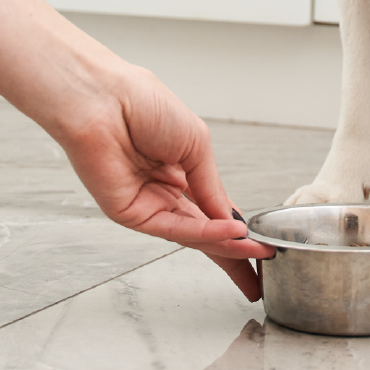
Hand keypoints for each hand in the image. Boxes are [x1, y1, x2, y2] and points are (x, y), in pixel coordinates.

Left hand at [0, 0, 274, 300]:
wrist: (104, 96)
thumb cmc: (142, 104)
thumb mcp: (196, 144)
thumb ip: (212, 186)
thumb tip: (232, 218)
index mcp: (180, 173)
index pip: (213, 212)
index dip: (238, 231)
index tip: (265, 247)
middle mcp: (163, 193)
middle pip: (205, 233)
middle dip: (235, 254)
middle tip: (263, 272)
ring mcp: (147, 205)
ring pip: (193, 235)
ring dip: (227, 245)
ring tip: (258, 252)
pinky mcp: (130, 213)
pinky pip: (173, 228)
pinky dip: (204, 233)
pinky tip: (230, 233)